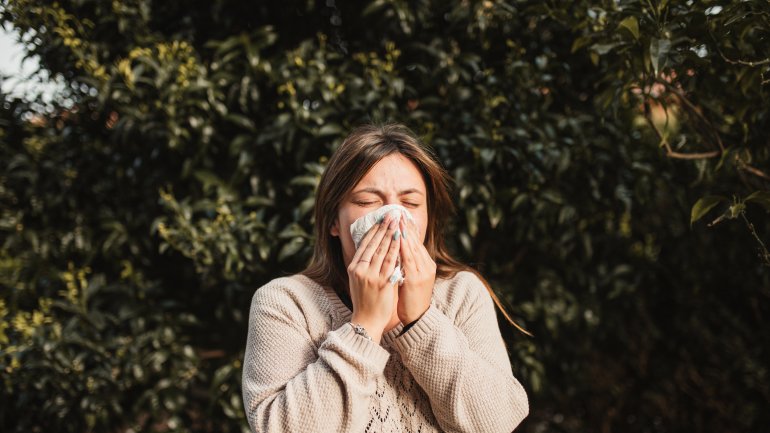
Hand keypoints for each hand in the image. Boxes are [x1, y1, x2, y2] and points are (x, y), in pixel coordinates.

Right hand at [347, 213, 400, 342]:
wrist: (366, 320)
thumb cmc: (365, 300)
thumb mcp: (359, 280)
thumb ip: (364, 265)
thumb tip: (371, 249)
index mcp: (354, 267)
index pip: (364, 244)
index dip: (373, 229)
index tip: (380, 218)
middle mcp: (360, 269)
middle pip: (373, 243)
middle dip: (383, 227)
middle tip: (391, 214)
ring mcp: (370, 275)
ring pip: (382, 250)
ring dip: (391, 233)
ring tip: (397, 221)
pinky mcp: (382, 282)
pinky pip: (390, 262)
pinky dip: (396, 249)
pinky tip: (401, 239)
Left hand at [397, 217, 435, 324]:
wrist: (418, 318)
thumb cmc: (411, 299)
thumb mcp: (410, 278)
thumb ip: (406, 264)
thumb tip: (396, 251)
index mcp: (426, 265)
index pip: (417, 242)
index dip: (409, 229)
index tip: (401, 216)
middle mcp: (427, 266)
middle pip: (416, 242)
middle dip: (406, 226)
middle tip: (398, 212)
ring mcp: (423, 272)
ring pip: (413, 248)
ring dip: (405, 233)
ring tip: (398, 220)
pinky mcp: (416, 279)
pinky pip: (409, 259)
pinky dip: (404, 247)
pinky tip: (398, 238)